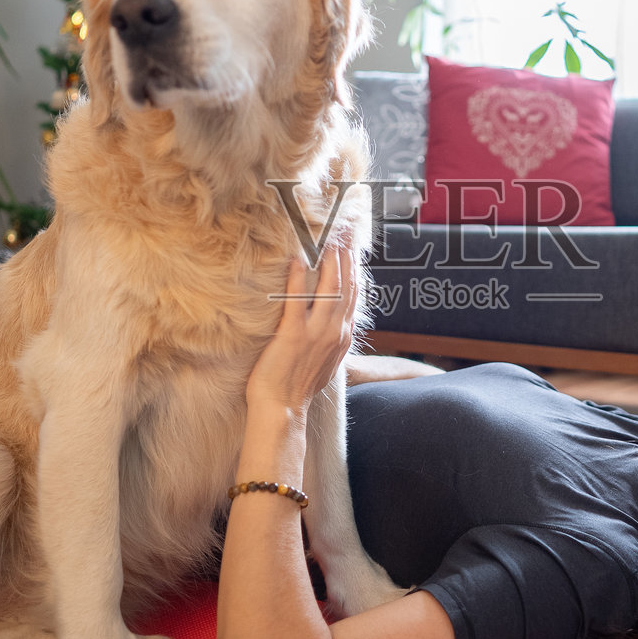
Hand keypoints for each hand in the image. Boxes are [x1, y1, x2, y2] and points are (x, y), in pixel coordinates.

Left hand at [247, 240, 359, 415]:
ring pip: (329, 288)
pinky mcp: (293, 335)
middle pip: (345, 284)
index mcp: (342, 336)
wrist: (283, 409)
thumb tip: (336, 324)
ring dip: (328, 259)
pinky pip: (296, 300)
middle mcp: (334, 331)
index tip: (351, 245)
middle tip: (342, 229)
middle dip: (345, 254)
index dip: (354, 267)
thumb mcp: (327, 362)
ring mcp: (315, 333)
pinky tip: (297, 258)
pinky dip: (297, 277)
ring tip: (326, 235)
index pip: (353, 294)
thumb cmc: (298, 387)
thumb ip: (332, 339)